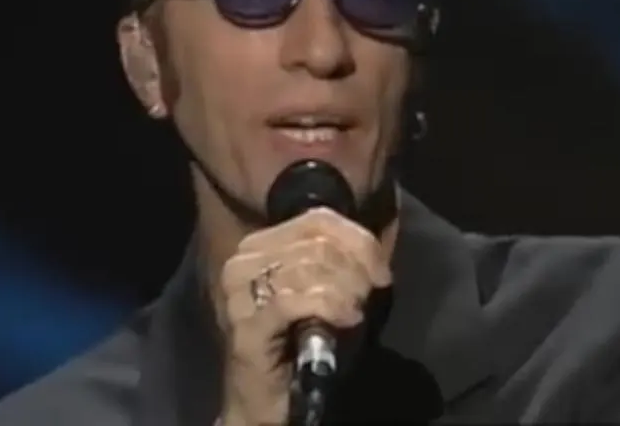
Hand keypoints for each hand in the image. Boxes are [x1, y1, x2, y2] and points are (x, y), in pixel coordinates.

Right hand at [216, 207, 391, 425]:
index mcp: (259, 245)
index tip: (381, 272)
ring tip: (355, 312)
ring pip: (308, 268)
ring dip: (346, 290)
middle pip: (317, 244)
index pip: (317, 219)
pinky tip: (346, 320)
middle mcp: (242, 261)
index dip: (358, 240)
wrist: (267, 399)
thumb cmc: (297, 343)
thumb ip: (336, 261)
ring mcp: (238, 293)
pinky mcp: (245, 325)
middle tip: (367, 298)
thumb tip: (371, 252)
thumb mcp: (321, 290)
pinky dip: (330, 307)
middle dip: (355, 270)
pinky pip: (295, 300)